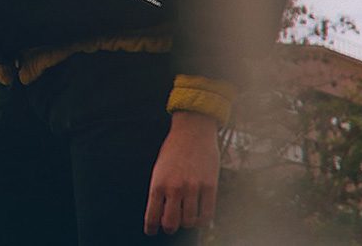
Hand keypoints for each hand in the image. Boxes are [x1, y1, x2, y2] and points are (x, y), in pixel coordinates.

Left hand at [144, 111, 220, 235]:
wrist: (192, 130)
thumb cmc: (174, 150)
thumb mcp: (159, 169)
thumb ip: (160, 190)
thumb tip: (160, 214)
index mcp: (158, 183)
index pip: (152, 216)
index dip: (151, 228)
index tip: (152, 231)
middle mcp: (174, 187)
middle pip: (171, 223)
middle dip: (169, 227)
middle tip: (170, 225)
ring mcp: (193, 187)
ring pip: (189, 221)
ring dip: (187, 222)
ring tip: (186, 216)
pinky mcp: (210, 186)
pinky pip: (207, 214)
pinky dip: (203, 220)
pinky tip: (200, 215)